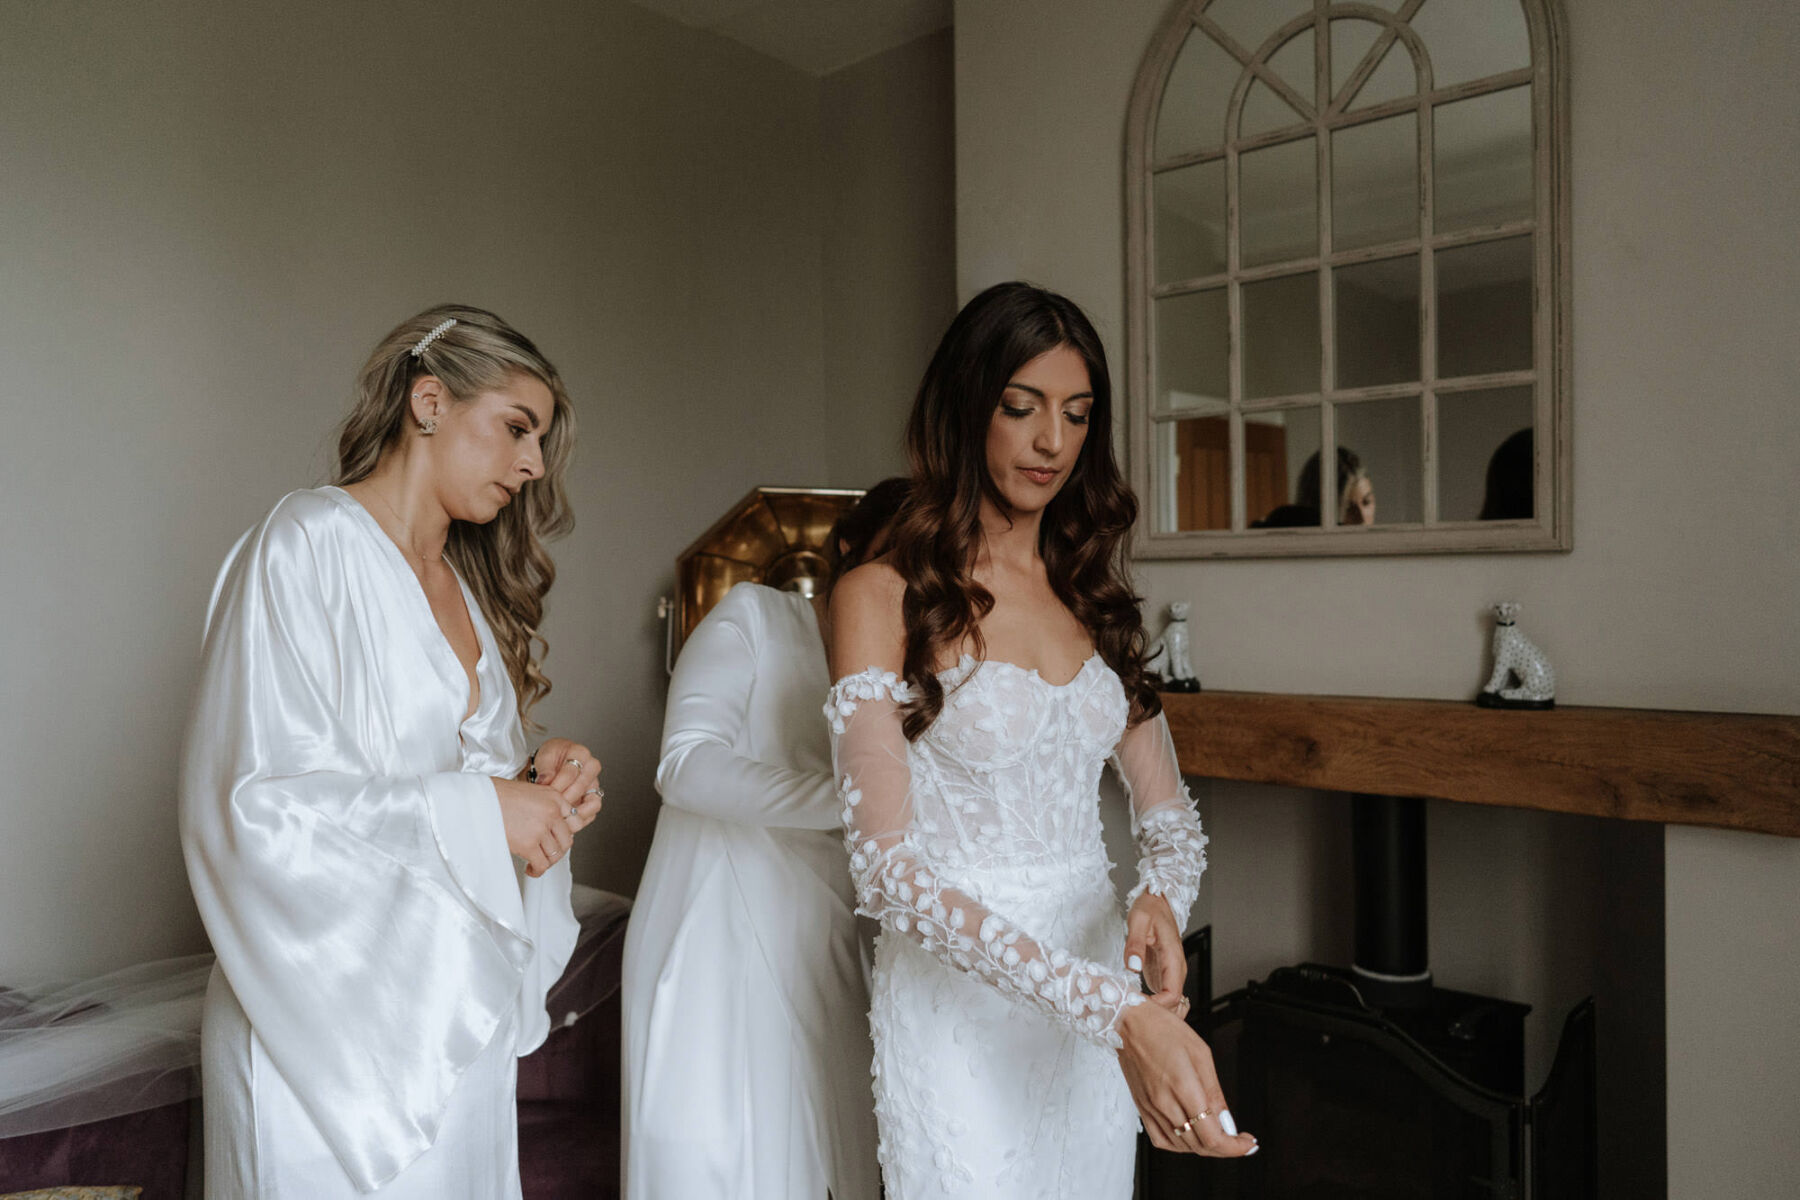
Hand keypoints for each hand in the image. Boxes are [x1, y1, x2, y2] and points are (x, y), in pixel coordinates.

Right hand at [494, 777, 576, 877]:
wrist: (478, 798)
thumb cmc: (497, 794)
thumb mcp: (530, 792)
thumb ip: (544, 806)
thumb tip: (549, 825)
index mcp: (554, 797)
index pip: (574, 820)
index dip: (564, 832)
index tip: (557, 839)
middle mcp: (552, 812)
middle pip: (566, 840)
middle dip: (557, 850)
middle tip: (547, 854)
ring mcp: (541, 829)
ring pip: (555, 854)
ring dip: (546, 861)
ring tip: (536, 862)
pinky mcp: (528, 844)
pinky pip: (541, 864)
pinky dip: (537, 870)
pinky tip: (530, 869)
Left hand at [524, 737, 603, 834]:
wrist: (548, 767)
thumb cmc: (549, 759)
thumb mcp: (544, 756)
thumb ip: (546, 768)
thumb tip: (545, 780)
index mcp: (581, 754)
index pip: (572, 771)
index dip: (557, 783)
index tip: (546, 790)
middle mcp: (591, 769)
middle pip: (582, 787)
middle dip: (564, 797)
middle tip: (551, 803)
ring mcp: (593, 785)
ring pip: (593, 803)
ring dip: (575, 811)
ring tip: (560, 814)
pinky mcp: (592, 800)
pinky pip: (591, 813)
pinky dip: (579, 819)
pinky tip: (565, 820)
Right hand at [1117, 1001, 1257, 1157]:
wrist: (1129, 1023)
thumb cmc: (1163, 1030)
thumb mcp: (1201, 1053)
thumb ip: (1214, 1092)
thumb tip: (1227, 1121)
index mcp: (1183, 1086)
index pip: (1212, 1135)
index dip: (1234, 1147)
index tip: (1247, 1143)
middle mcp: (1165, 1102)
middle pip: (1200, 1145)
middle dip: (1225, 1147)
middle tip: (1238, 1138)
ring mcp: (1151, 1108)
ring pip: (1183, 1146)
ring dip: (1204, 1146)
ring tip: (1217, 1133)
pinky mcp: (1142, 1108)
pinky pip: (1162, 1140)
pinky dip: (1180, 1144)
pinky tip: (1190, 1135)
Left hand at [1125, 892, 1186, 1008]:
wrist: (1157, 901)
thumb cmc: (1149, 908)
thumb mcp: (1138, 920)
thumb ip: (1135, 943)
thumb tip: (1133, 967)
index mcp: (1173, 958)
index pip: (1172, 995)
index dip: (1157, 1007)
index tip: (1136, 1008)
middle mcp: (1176, 969)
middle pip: (1173, 1004)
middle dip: (1155, 1014)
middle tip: (1129, 1015)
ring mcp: (1170, 973)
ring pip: (1169, 1003)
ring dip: (1153, 1011)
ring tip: (1129, 1013)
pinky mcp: (1162, 974)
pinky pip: (1162, 996)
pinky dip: (1151, 1004)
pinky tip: (1134, 1005)